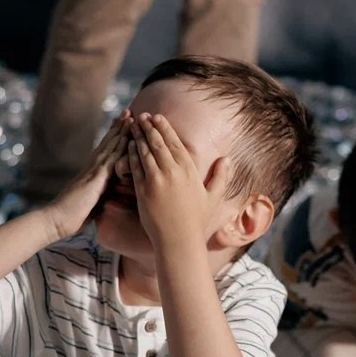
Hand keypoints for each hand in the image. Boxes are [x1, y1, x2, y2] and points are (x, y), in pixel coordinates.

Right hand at [50, 111, 131, 239]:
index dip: (115, 138)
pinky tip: (127, 137)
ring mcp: (93, 171)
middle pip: (108, 144)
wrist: (56, 220)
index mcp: (92, 174)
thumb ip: (99, 195)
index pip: (105, 152)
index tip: (123, 125)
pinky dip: (119, 146)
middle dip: (119, 128)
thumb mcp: (91, 203)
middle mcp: (92, 168)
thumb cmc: (72, 217)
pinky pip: (110, 159)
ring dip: (121, 131)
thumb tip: (107, 196)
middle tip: (129, 112)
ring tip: (130, 116)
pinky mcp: (95, 178)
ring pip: (110, 147)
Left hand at [127, 113, 229, 245]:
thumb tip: (227, 159)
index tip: (157, 117)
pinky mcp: (143, 190)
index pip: (175, 143)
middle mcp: (172, 172)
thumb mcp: (213, 197)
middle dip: (149, 127)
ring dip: (138, 137)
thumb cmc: (197, 221)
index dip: (165, 128)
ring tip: (133, 126)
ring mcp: (156, 180)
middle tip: (142, 116)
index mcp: (189, 170)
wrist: (179, 240)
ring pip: (145, 152)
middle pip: (158, 142)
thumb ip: (221, 176)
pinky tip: (127, 146)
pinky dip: (131, 154)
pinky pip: (135, 167)